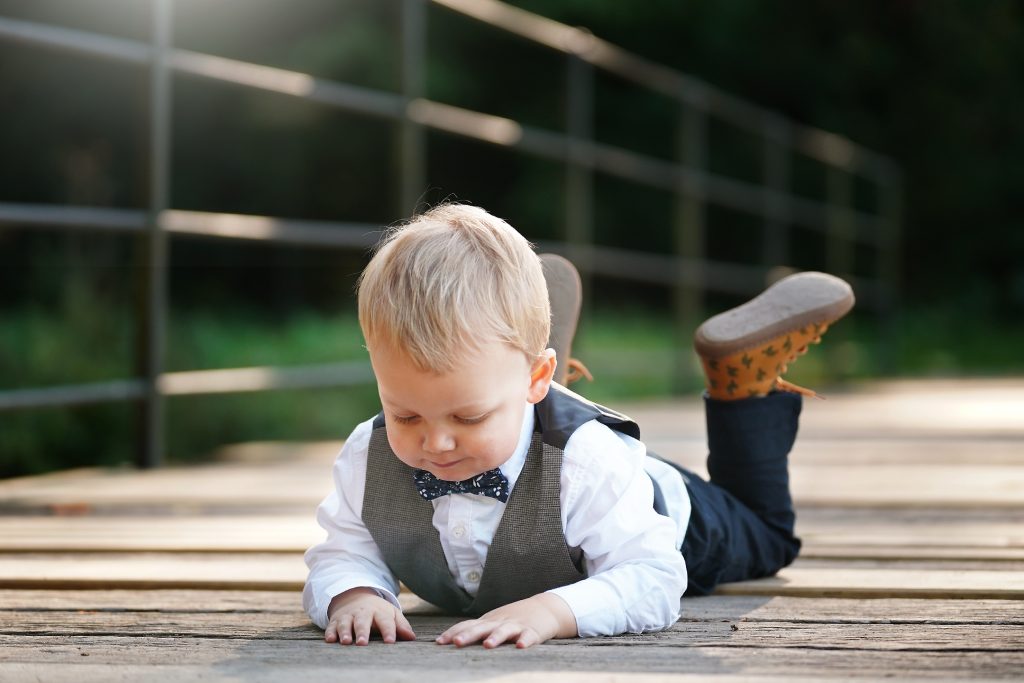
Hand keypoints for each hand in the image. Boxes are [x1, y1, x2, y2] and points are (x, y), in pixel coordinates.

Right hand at [324, 587, 415, 645]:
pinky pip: (332, 626)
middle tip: (363, 643)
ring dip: (345, 632)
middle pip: (363, 621)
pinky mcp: (336, 620)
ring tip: (346, 641)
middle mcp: (363, 613)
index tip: (390, 641)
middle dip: (362, 632)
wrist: (356, 596)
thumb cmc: (378, 611)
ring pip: (346, 623)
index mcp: (379, 612)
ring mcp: (348, 616)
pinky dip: (330, 632)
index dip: (388, 631)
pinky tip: (330, 639)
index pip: (385, 621)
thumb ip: (401, 625)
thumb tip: (412, 637)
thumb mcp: (391, 614)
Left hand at [436, 593, 576, 649]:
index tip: (439, 643)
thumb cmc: (513, 619)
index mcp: (488, 622)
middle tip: (455, 642)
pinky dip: (525, 640)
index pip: (467, 625)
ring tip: (487, 645)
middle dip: (468, 635)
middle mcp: (499, 622)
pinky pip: (529, 636)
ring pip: (504, 631)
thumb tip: (450, 640)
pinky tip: (521, 646)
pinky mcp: (533, 631)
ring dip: (496, 637)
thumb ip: (476, 630)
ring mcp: (516, 626)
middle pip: (481, 628)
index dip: (453, 632)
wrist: (545, 608)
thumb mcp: (493, 622)